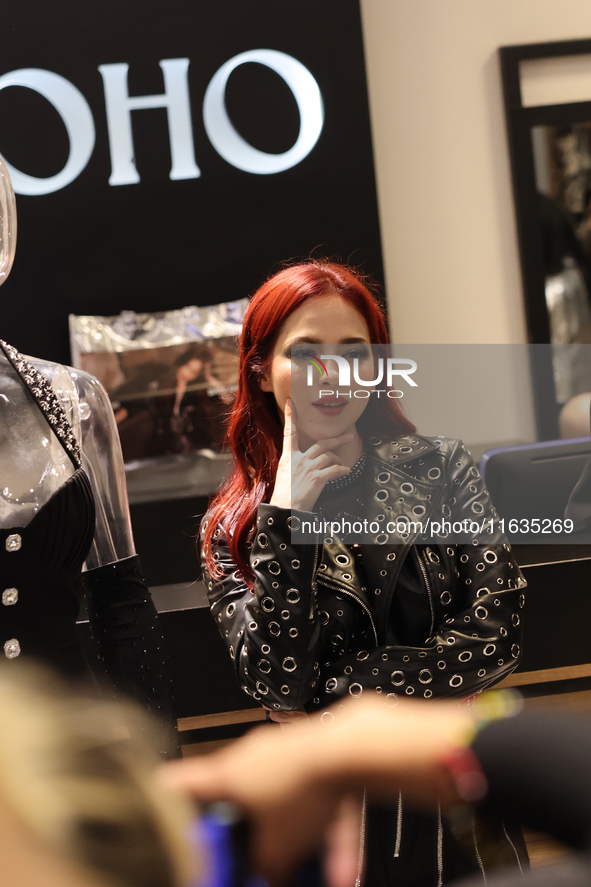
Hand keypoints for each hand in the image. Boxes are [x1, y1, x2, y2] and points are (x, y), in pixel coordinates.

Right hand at [159, 697, 475, 886]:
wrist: (354, 749)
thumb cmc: (306, 782)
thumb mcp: (276, 847)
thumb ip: (263, 868)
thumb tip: (265, 877)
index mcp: (228, 772)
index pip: (180, 783)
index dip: (163, 798)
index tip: (154, 810)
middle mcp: (253, 757)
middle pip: (239, 800)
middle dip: (248, 835)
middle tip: (249, 860)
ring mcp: (289, 754)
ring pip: (288, 806)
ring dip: (300, 843)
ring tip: (313, 875)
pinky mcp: (321, 758)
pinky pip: (320, 802)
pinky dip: (331, 834)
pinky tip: (346, 868)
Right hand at [270, 399, 353, 510]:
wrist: (284, 510)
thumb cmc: (284, 496)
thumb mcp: (283, 475)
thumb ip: (294, 465)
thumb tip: (306, 463)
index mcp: (288, 457)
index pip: (289, 433)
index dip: (291, 417)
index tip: (291, 403)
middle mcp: (298, 459)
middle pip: (321, 444)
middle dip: (337, 440)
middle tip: (348, 436)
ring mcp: (308, 468)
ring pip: (329, 457)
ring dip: (338, 461)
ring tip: (342, 467)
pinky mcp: (317, 478)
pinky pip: (335, 470)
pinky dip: (343, 470)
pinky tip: (346, 472)